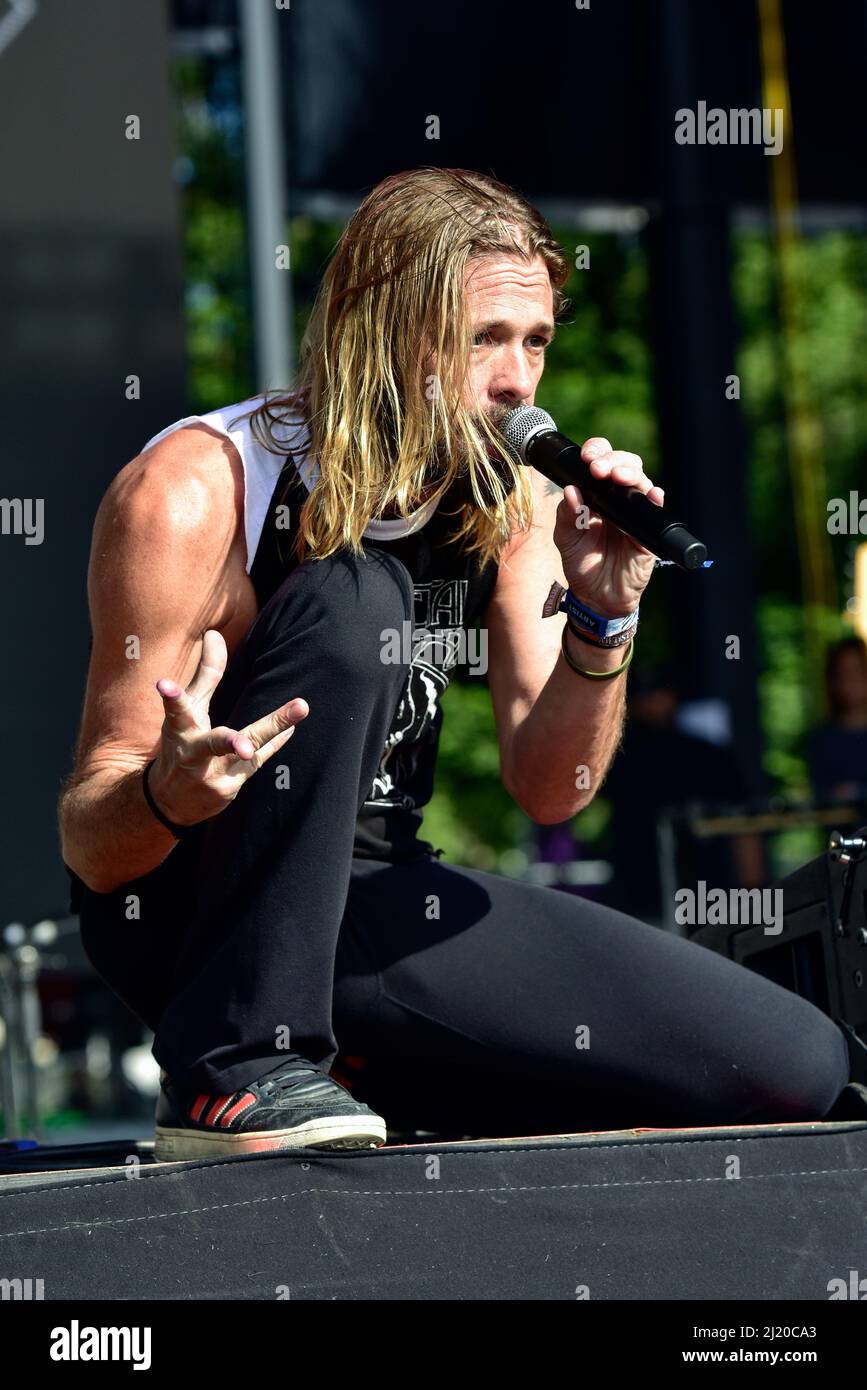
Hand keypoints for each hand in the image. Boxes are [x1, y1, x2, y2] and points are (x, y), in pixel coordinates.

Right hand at [148, 629, 307, 825]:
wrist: (170, 800)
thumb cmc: (182, 742)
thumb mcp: (190, 709)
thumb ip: (205, 673)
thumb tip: (214, 634)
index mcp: (180, 729)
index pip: (176, 709)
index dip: (171, 696)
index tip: (162, 684)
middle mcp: (195, 754)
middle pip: (217, 743)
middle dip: (232, 743)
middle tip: (244, 746)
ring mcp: (213, 776)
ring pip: (249, 754)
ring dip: (273, 732)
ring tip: (299, 708)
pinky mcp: (229, 789)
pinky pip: (260, 760)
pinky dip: (276, 741)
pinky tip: (291, 726)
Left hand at [552, 437, 662, 616]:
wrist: (597, 596)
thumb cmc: (581, 563)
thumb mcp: (566, 538)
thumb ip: (567, 514)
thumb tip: (571, 490)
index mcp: (597, 493)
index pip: (601, 461)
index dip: (597, 452)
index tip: (586, 457)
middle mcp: (618, 498)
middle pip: (625, 464)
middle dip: (613, 460)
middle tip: (598, 469)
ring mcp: (635, 513)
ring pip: (641, 482)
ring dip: (631, 474)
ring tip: (617, 477)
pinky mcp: (648, 531)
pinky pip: (656, 510)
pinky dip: (655, 499)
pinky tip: (652, 495)